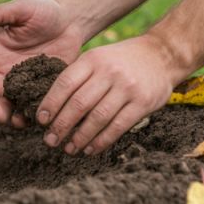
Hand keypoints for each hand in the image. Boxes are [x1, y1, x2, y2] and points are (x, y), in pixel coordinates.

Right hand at [0, 0, 83, 126]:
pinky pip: (30, 107)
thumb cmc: (42, 11)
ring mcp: (20, 85)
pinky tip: (28, 119)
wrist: (70, 21)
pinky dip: (27, 116)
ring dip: (2, 114)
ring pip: (6, 105)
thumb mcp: (21, 9)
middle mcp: (1, 72)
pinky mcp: (38, 91)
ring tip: (4, 119)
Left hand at [36, 34, 178, 154]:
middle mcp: (109, 72)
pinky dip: (102, 141)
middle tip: (51, 140)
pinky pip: (118, 126)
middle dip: (62, 125)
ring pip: (97, 118)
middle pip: (79, 103)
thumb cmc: (122, 60)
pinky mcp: (142, 103)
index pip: (65, 83)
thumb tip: (52, 106)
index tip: (40, 121)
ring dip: (80, 137)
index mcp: (93, 59)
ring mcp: (127, 87)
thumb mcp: (99, 57)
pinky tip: (91, 149)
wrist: (162, 54)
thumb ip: (79, 76)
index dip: (50, 104)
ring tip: (69, 149)